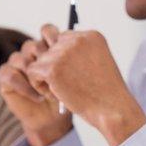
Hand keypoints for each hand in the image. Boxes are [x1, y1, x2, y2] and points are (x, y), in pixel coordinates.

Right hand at [0, 27, 72, 145]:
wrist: (55, 119)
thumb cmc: (68, 96)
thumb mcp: (77, 75)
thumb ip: (75, 58)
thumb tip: (80, 42)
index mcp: (48, 46)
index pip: (47, 30)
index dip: (54, 38)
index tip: (67, 52)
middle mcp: (31, 52)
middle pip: (34, 44)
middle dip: (46, 62)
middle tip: (58, 77)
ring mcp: (17, 63)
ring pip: (21, 58)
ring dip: (36, 77)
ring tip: (51, 93)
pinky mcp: (6, 77)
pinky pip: (10, 74)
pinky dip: (25, 86)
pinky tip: (39, 97)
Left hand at [26, 27, 145, 145]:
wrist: (112, 110)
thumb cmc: (107, 93)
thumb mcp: (99, 62)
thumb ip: (80, 52)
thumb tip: (57, 51)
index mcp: (91, 36)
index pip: (65, 37)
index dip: (64, 57)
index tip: (75, 74)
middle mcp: (77, 39)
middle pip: (50, 44)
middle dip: (53, 63)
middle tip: (65, 81)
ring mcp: (63, 53)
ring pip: (40, 59)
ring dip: (46, 76)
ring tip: (62, 90)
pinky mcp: (52, 68)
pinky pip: (32, 71)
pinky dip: (39, 84)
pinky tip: (55, 94)